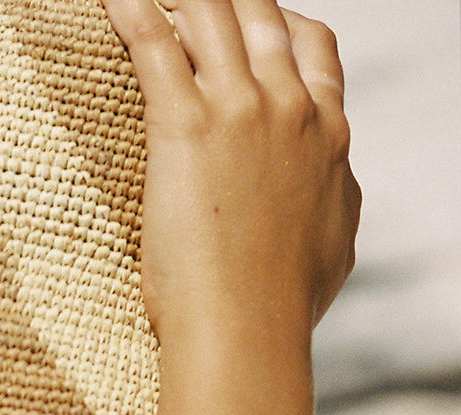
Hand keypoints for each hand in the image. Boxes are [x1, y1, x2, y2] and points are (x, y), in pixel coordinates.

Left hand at [102, 0, 360, 342]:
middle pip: (261, 15)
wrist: (249, 329)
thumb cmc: (283, 307)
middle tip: (189, 7)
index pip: (311, 48)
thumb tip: (335, 193)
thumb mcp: (333, 245)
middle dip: (225, 0)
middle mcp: (291, 107)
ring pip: (210, 12)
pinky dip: (131, 11)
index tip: (252, 27)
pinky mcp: (187, 125)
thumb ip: (333, 203)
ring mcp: (241, 110)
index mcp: (327, 135)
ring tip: (148, 0)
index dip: (278, 26)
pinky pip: (153, 43)